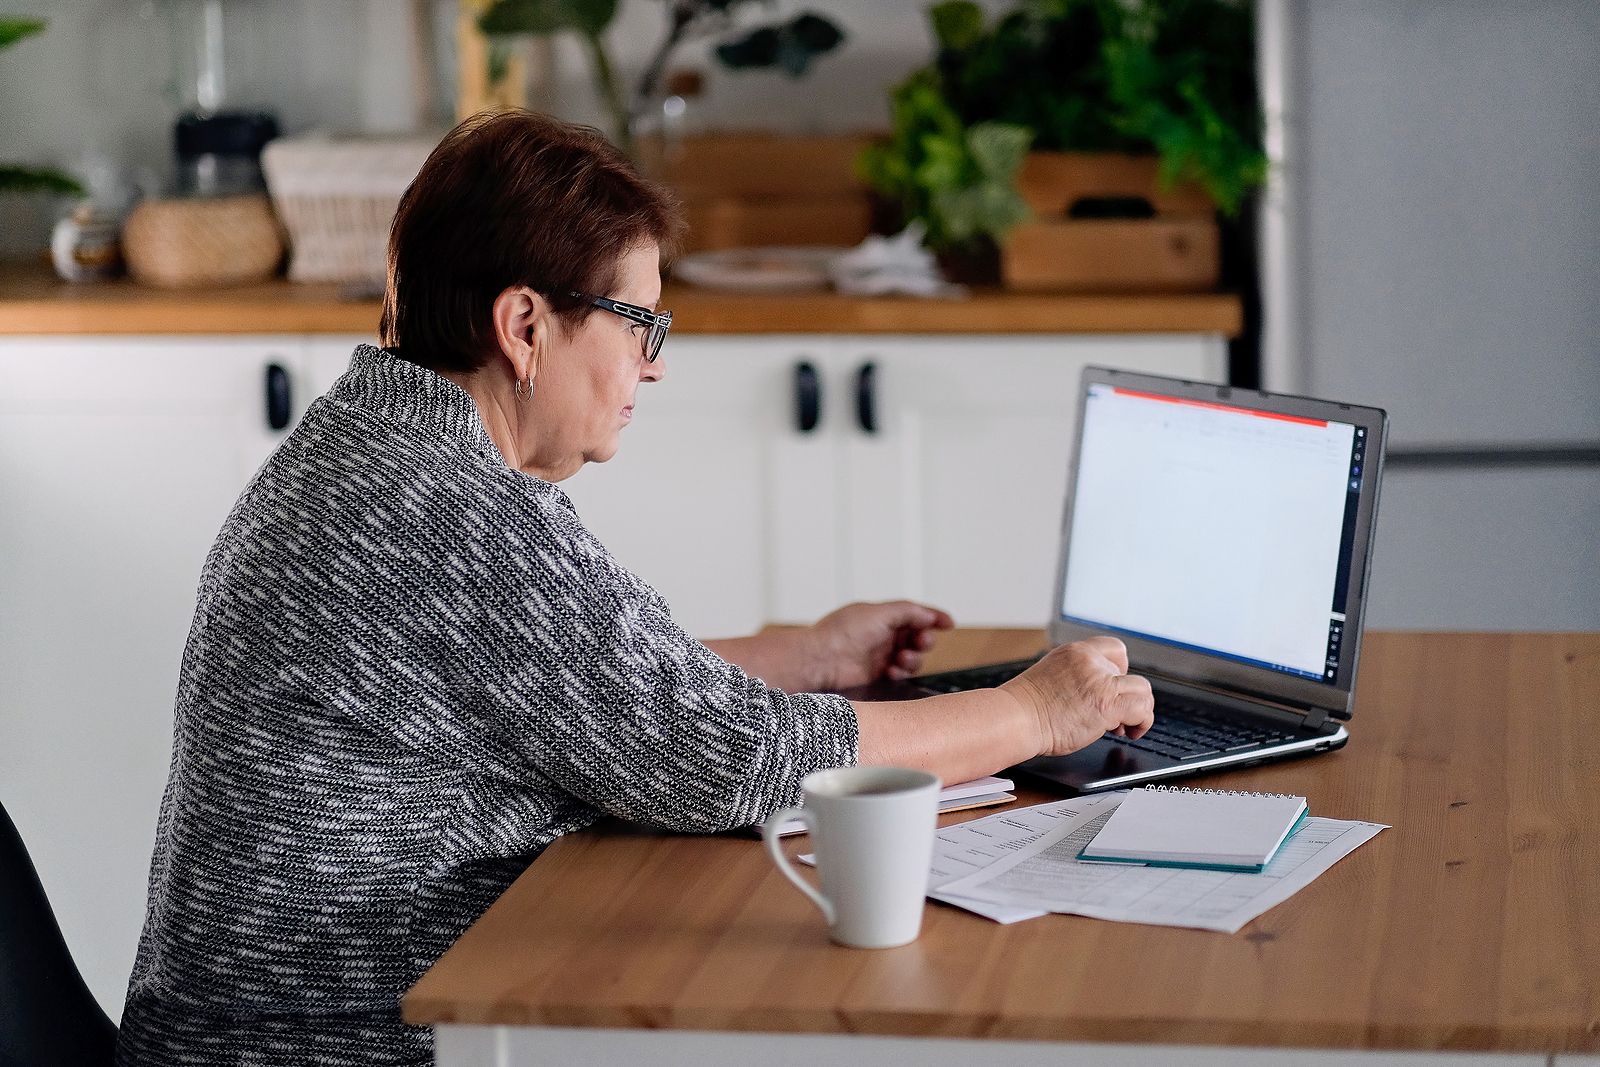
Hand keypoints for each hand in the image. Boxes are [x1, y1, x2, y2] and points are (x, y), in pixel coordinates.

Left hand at [806, 600, 954, 690]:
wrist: (820, 660)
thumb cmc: (842, 633)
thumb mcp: (879, 613)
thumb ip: (908, 612)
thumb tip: (929, 616)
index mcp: (881, 615)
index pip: (914, 614)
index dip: (933, 617)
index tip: (949, 623)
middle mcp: (881, 634)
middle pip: (916, 636)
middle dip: (923, 639)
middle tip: (920, 641)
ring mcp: (879, 655)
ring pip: (912, 657)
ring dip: (913, 658)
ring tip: (902, 659)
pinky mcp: (876, 674)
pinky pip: (900, 674)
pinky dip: (901, 672)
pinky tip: (893, 671)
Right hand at [1000, 636, 1154, 756]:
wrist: (1015, 719)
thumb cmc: (1024, 709)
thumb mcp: (1051, 678)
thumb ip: (1076, 679)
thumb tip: (1094, 696)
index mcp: (1075, 653)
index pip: (1116, 649)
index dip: (1122, 670)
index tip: (1115, 688)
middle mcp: (1090, 662)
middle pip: (1130, 675)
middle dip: (1124, 699)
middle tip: (1113, 719)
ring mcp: (1100, 682)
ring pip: (1143, 690)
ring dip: (1138, 710)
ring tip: (1122, 727)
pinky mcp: (1106, 703)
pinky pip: (1142, 708)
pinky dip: (1142, 722)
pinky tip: (1129, 732)